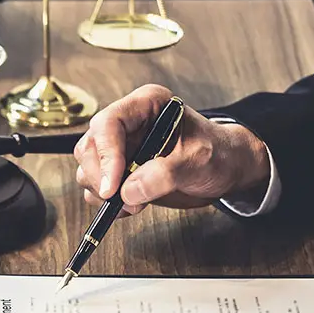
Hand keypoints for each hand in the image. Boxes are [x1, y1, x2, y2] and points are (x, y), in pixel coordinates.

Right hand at [74, 84, 269, 214]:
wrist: (227, 169)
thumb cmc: (218, 154)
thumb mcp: (198, 161)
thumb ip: (164, 175)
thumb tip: (128, 192)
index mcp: (145, 106)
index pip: (108, 124)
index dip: (106, 155)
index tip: (112, 187)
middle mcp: (127, 124)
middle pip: (89, 148)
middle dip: (102, 178)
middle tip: (124, 199)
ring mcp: (120, 149)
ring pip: (87, 170)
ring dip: (103, 194)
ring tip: (135, 204)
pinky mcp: (118, 172)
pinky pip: (95, 189)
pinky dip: (107, 204)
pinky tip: (130, 206)